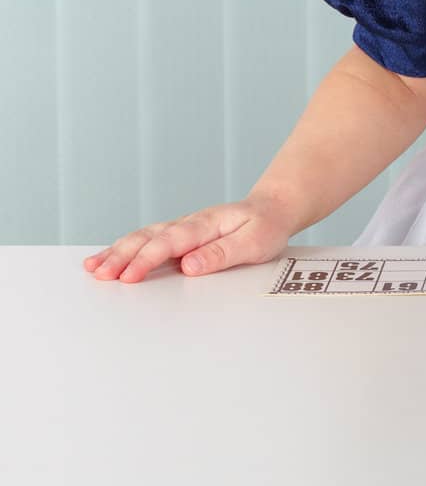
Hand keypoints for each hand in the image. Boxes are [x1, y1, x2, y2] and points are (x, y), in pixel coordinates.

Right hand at [80, 190, 298, 283]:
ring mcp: (180, 228)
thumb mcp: (254, 242)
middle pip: (149, 238)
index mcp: (206, 224)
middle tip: (100, 275)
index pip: (170, 242)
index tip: (130, 276)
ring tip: (92, 268)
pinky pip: (146, 241)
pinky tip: (105, 259)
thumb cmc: (265, 227)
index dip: (148, 259)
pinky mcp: (177, 236)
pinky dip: (123, 249)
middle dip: (122, 257)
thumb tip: (190, 266)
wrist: (273, 209)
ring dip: (116, 252)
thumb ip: (223, 253)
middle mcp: (188, 224)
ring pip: (142, 238)